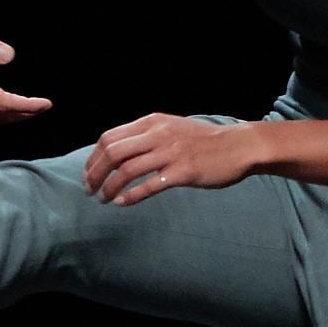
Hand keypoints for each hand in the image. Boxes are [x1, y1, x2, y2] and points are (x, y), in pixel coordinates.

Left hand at [84, 113, 258, 203]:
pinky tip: (122, 203)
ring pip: (127, 170)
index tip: (88, 174)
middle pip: (112, 153)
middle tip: (89, 190)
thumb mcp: (171, 128)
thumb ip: (146, 136)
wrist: (239, 146)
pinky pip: (149, 186)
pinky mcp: (184, 172)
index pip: (108, 138)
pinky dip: (130, 196)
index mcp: (151, 123)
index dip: (93, 158)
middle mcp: (158, 135)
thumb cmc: (204, 141)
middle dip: (95, 174)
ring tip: (103, 199)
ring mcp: (171, 153)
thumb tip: (117, 152)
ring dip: (109, 187)